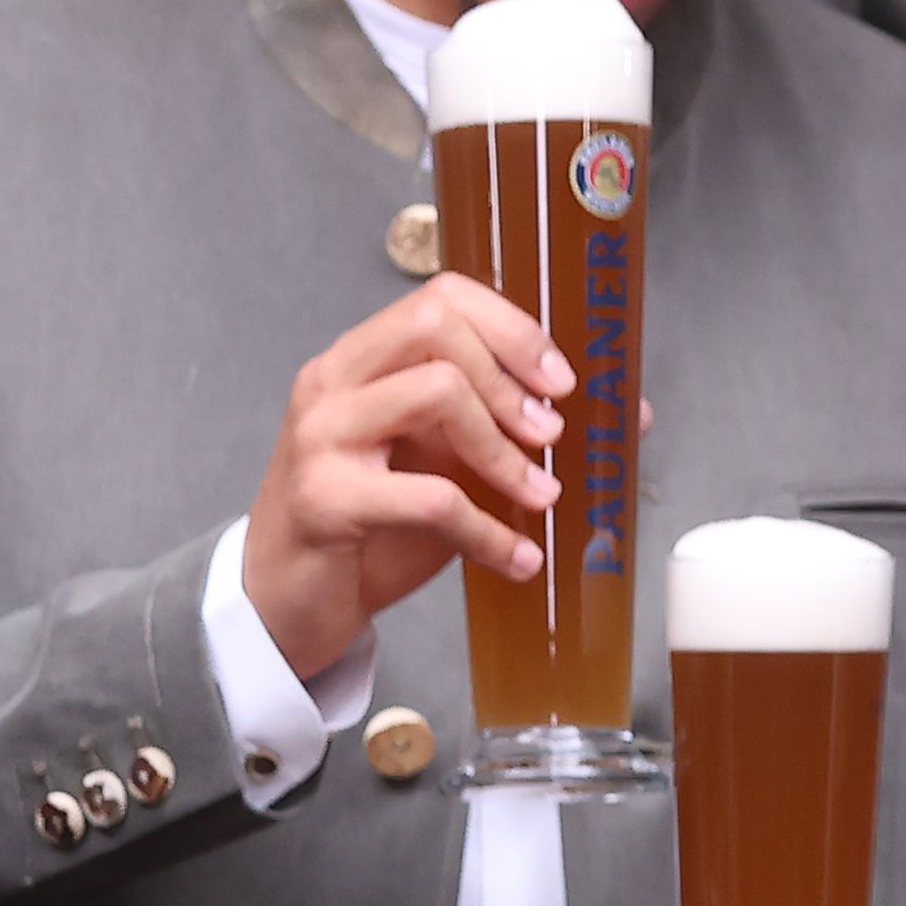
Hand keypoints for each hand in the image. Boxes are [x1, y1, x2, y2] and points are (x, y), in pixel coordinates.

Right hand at [237, 276, 573, 685]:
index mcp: (357, 362)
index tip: (559, 379)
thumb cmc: (364, 532)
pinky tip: (516, 557)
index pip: (439, 299)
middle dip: (509, 376)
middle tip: (550, 432)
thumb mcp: (436, 466)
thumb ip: (500, 432)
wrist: (282, 606)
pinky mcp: (323, 502)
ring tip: (539, 495)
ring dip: (504, 450)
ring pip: (435, 394)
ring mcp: (320, 439)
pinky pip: (430, 499)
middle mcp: (331, 385)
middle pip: (435, 328)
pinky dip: (487, 530)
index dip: (511, 327)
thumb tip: (623, 414)